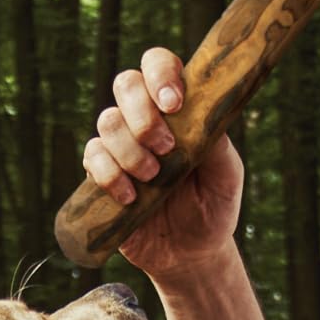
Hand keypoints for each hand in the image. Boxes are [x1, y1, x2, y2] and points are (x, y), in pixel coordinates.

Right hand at [82, 48, 243, 281]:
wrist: (190, 254)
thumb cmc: (213, 206)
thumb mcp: (227, 176)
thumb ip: (217, 144)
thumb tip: (203, 115)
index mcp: (177, 108)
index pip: (158, 65)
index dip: (161, 74)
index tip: (174, 104)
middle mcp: (144, 118)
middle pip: (125, 83)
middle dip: (143, 114)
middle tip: (166, 148)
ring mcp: (120, 144)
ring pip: (107, 121)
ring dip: (131, 150)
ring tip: (154, 178)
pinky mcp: (101, 173)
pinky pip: (92, 156)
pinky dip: (110, 174)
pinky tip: (132, 197)